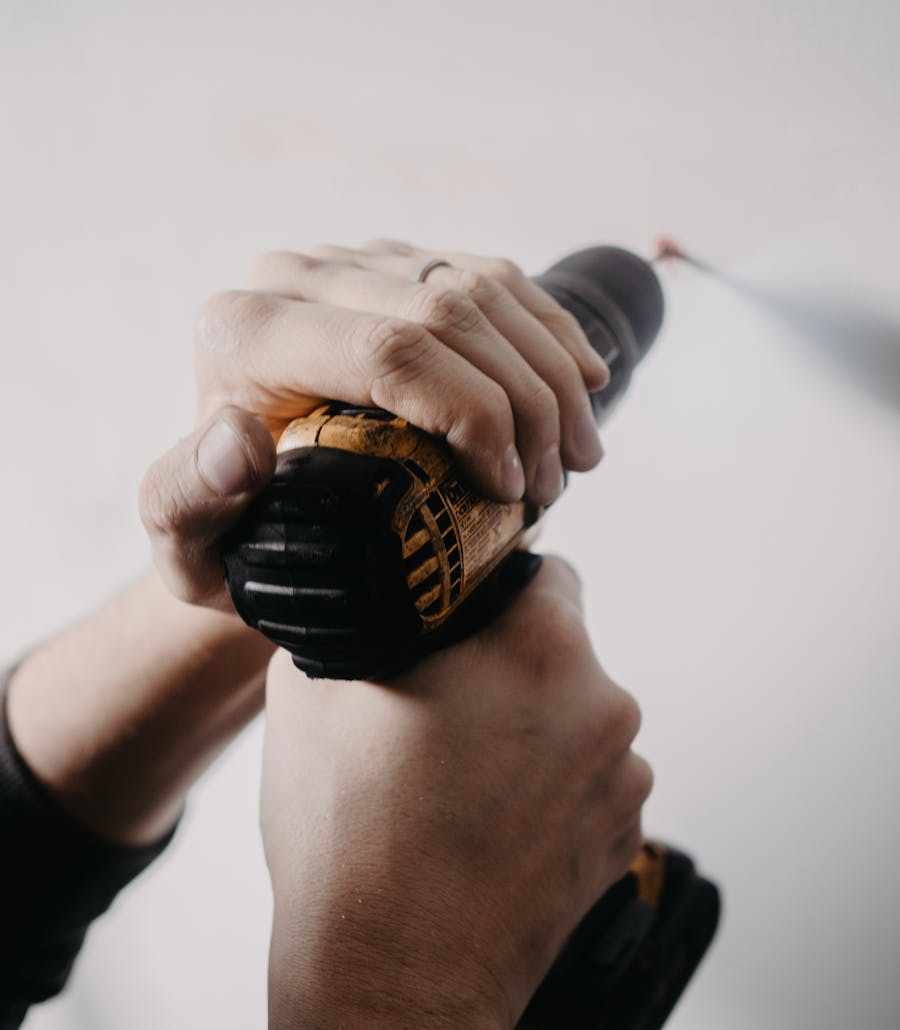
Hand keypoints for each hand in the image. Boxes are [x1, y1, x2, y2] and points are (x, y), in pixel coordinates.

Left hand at [140, 240, 609, 611]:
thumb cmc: (232, 541)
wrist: (257, 508)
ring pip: (480, 288)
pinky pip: (492, 277)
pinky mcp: (397, 264)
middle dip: (525, 402)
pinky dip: (548, 331)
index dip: (473, 414)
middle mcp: (294, 278)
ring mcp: (351, 262)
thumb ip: (186, 503)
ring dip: (550, 373)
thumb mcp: (191, 551)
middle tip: (557, 485)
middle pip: (446, 312)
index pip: (388, 348)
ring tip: (579, 457)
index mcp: (243, 331)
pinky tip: (585, 383)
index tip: (512, 491)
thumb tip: (237, 443)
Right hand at [262, 555, 650, 1029]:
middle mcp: (604, 704)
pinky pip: (586, 786)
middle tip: (440, 714)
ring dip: (531, 735)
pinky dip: (548, 795)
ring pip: (573, 722)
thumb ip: (359, 623)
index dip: (492, 589)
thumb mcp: (311, 691)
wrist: (392, 987)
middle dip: (507, 668)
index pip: (543, 570)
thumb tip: (371, 609)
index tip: (458, 622)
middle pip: (560, 652)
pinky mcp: (623, 842)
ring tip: (457, 789)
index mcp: (540, 646)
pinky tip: (488, 832)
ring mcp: (624, 781)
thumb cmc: (349, 840)